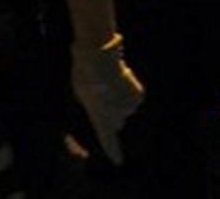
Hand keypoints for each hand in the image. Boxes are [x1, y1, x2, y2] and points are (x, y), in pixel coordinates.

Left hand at [71, 33, 143, 164]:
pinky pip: (132, 99)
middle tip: (100, 94)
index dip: (112, 151)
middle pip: (115, 121)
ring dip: (117, 99)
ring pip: (124, 108)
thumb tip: (98, 108)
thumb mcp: (81, 95)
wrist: (99, 57)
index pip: (107, 139)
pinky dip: (126, 92)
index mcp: (101, 117)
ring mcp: (129, 106)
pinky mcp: (138, 96)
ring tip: (108, 83)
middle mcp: (117, 115)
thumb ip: (91, 107)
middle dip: (110, 113)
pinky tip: (119, 81)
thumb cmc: (84, 76)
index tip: (118, 161)